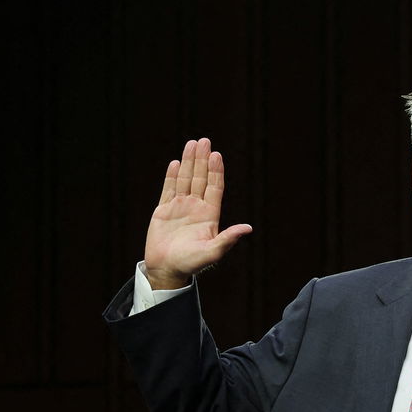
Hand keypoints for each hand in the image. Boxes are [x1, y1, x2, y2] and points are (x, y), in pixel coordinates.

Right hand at [143, 137, 252, 288]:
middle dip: (202, 160)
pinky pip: (169, 189)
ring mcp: (179, 208)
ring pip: (185, 180)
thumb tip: (247, 228)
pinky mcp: (164, 211)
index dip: (216, 171)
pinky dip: (172, 176)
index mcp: (209, 215)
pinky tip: (176, 163)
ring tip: (192, 144)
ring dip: (188, 162)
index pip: (214, 188)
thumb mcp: (212, 252)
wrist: (166, 270)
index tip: (216, 155)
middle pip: (200, 178)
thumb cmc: (190, 264)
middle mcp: (196, 208)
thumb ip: (228, 239)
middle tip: (204, 141)